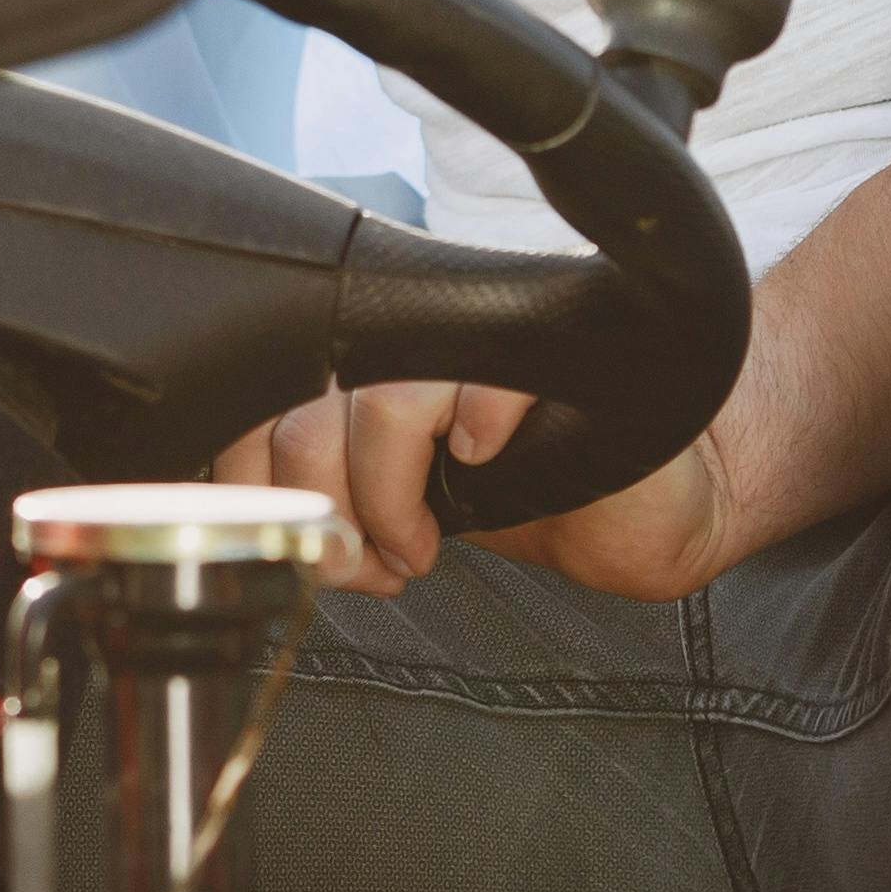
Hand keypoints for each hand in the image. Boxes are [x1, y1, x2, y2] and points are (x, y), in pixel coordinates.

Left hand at [205, 383, 752, 601]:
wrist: (643, 501)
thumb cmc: (526, 492)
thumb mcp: (403, 498)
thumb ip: (327, 491)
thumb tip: (258, 522)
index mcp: (355, 357)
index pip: (255, 388)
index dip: (247, 469)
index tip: (285, 533)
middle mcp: (401, 333)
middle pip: (304, 400)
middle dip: (320, 504)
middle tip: (363, 558)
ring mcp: (469, 334)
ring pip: (375, 398)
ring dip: (385, 494)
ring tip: (417, 542)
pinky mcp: (542, 343)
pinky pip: (473, 375)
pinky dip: (467, 431)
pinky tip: (480, 462)